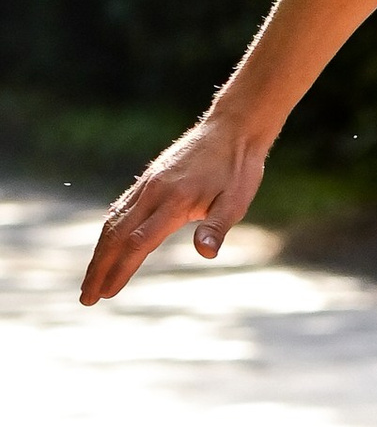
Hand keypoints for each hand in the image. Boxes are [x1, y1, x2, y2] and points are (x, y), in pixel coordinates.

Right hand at [79, 111, 270, 306]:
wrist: (232, 128)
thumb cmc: (239, 168)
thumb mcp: (237, 200)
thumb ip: (217, 227)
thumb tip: (205, 253)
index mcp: (174, 201)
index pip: (138, 243)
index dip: (121, 270)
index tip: (107, 293)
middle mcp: (153, 192)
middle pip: (116, 235)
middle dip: (99, 268)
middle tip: (86, 298)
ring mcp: (148, 184)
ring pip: (114, 222)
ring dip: (99, 252)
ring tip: (91, 279)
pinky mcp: (149, 179)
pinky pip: (121, 208)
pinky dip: (109, 231)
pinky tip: (106, 245)